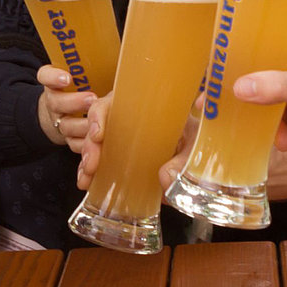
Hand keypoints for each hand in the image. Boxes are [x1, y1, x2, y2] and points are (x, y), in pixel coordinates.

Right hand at [35, 63, 96, 148]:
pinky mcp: (68, 139)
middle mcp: (55, 100)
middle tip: (92, 98)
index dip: (53, 77)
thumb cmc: (91, 86)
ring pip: (65, 125)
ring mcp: (60, 121)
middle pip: (55, 102)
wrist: (77, 112)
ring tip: (100, 122)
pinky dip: (86, 143)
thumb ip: (100, 67)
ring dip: (83, 125)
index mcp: (56, 81)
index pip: (45, 75)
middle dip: (74, 102)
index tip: (67, 78)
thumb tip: (128, 57)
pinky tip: (99, 141)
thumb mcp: (90, 74)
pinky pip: (73, 144)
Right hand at [75, 91, 193, 190]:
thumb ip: (185, 159)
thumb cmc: (196, 141)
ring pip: (94, 144)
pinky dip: (90, 173)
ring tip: (85, 179)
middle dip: (90, 145)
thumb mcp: (195, 144)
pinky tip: (87, 184)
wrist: (201, 161)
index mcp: (143, 108)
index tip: (98, 135)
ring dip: (86, 161)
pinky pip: (98, 162)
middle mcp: (128, 121)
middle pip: (98, 125)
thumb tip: (164, 176)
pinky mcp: (119, 160)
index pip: (114, 102)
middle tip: (91, 165)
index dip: (100, 116)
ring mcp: (121, 141)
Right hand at [233, 31, 286, 174]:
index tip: (214, 79)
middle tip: (224, 116)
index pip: (261, 45)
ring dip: (273, 124)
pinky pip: (286, 119)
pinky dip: (286, 133)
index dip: (236, 61)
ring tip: (283, 140)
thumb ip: (276, 87)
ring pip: (273, 103)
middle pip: (263, 77)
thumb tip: (238, 87)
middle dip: (251, 101)